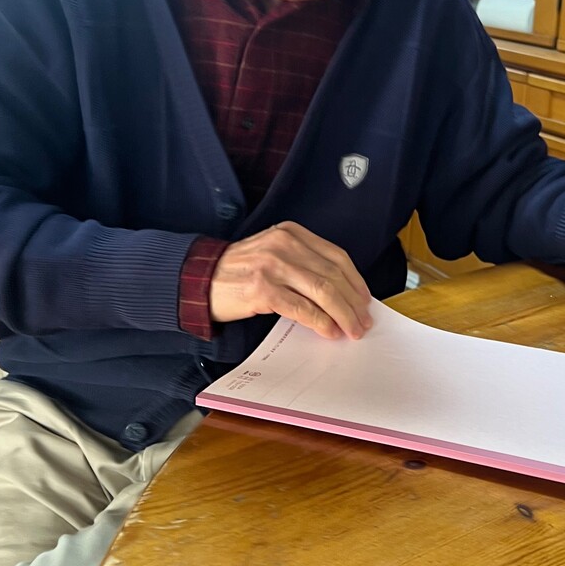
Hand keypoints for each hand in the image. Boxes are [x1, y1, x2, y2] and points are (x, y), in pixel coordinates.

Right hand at [209, 221, 371, 337]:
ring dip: (343, 314)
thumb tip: (341, 292)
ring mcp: (273, 266)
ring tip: (351, 330)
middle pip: (333, 275)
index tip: (365, 299)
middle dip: (353, 302)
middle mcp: (284, 245)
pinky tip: (329, 331)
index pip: (336, 256)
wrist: (199, 278)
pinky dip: (320, 322)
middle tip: (363, 321)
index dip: (356, 281)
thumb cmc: (239, 270)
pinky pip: (302, 308)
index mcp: (291, 233)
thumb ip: (304, 263)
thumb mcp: (273, 253)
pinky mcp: (263, 290)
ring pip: (323, 292)